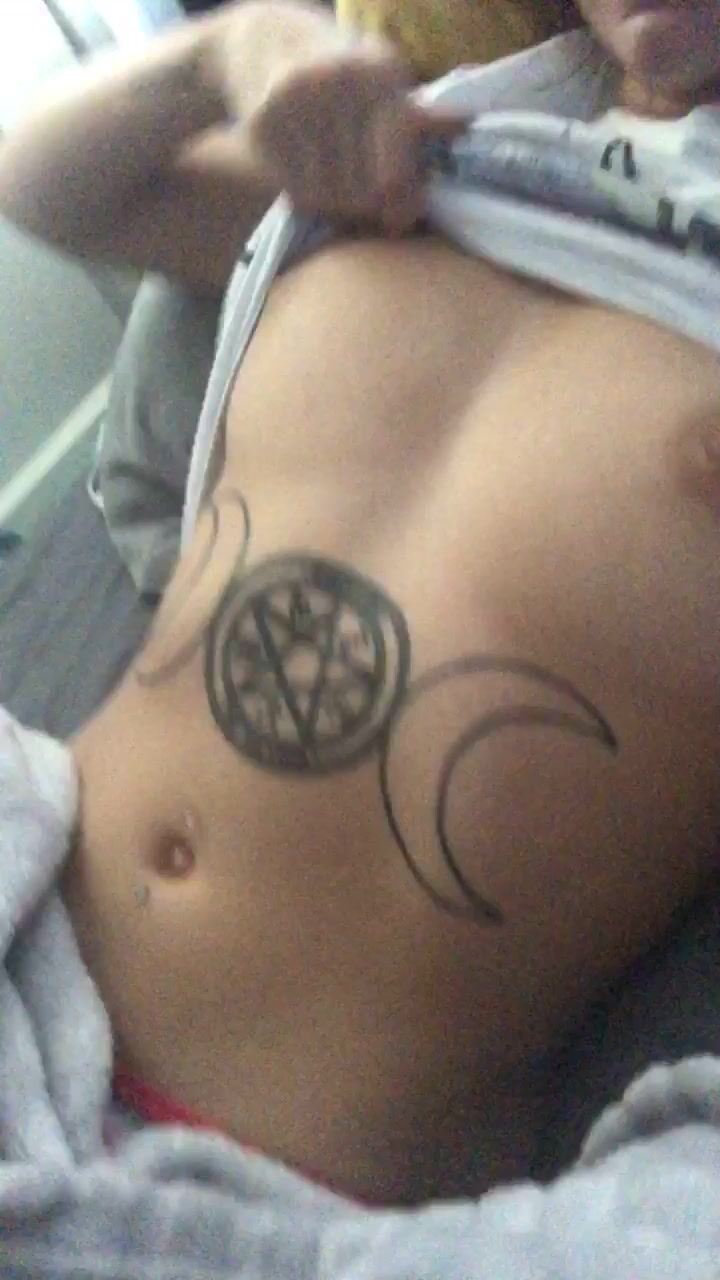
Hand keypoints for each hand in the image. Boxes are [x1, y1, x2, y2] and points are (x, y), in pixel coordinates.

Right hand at [249, 39, 466, 230]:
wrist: (269, 43)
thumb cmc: (346, 78)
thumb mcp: (389, 83)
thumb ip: (424, 115)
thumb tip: (461, 128)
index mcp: (376, 72)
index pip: (396, 161)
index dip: (408, 197)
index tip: (410, 214)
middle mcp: (333, 85)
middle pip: (367, 191)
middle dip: (379, 209)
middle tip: (381, 210)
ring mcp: (294, 106)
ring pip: (334, 199)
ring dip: (347, 209)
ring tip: (349, 192)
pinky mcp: (264, 127)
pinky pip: (301, 195)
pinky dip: (316, 202)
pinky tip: (321, 182)